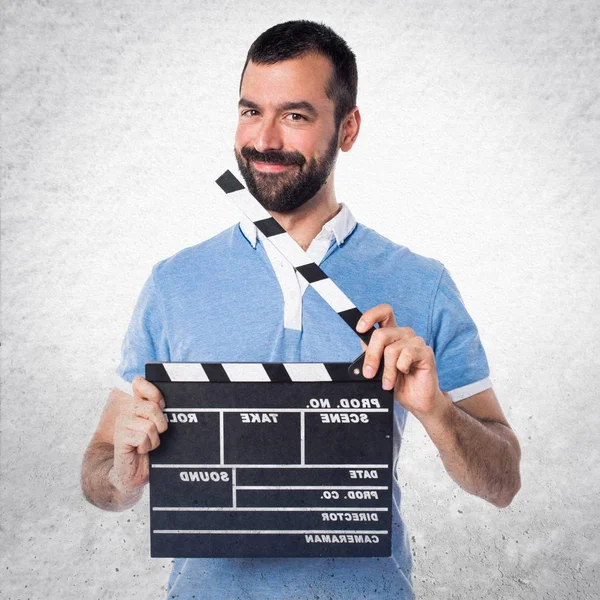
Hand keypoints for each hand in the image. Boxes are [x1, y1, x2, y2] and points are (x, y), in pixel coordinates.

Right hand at [109, 377, 167, 493]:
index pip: (140, 384)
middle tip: (157, 435)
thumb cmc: (149, 450)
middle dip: (161, 424)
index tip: (161, 403)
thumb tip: (169, 400)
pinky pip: (142, 437)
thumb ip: (161, 413)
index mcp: (138, 406)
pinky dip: (147, 447)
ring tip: (147, 445)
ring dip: (154, 440)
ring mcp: (122, 424)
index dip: (152, 391)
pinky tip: (140, 451)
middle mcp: (128, 412)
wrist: (133, 473)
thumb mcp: (159, 429)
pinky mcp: (120, 437)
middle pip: (152, 407)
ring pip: (149, 425)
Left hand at [357, 304, 450, 419]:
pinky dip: (401, 368)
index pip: (384, 312)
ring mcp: (416, 342)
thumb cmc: (398, 383)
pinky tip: (406, 373)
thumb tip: (360, 340)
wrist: (416, 400)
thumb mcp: (378, 367)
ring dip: (387, 370)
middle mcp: (404, 334)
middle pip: (381, 334)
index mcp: (392, 333)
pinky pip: (407, 355)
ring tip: (389, 382)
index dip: (370, 316)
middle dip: (372, 356)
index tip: (360, 329)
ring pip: (392, 349)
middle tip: (369, 373)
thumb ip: (370, 352)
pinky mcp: (426, 352)